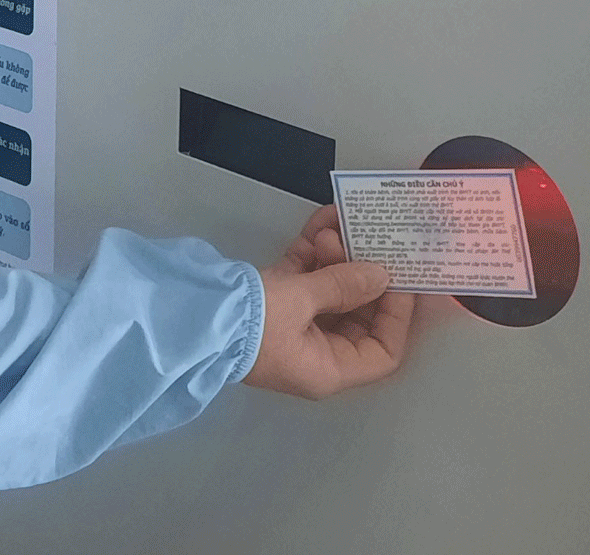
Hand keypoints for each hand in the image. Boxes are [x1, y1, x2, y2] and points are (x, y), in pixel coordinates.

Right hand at [244, 204, 414, 399]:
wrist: (191, 314)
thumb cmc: (252, 322)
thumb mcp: (300, 302)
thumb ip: (343, 285)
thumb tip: (382, 274)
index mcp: (329, 368)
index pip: (383, 351)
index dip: (397, 315)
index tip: (398, 277)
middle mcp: (316, 351)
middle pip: (358, 314)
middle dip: (362, 274)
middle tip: (367, 241)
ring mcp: (294, 325)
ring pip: (330, 290)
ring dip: (336, 255)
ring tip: (333, 228)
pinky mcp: (272, 301)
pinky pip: (304, 276)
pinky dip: (313, 251)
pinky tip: (322, 220)